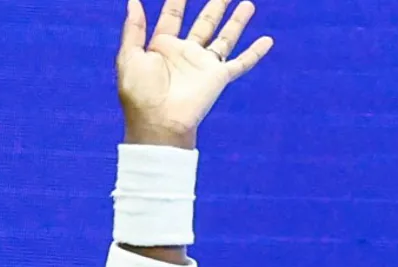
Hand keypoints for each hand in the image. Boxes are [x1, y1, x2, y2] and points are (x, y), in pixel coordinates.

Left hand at [117, 0, 272, 148]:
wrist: (159, 123)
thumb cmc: (140, 94)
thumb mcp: (129, 57)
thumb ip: (133, 29)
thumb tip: (133, 1)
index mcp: (163, 48)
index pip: (173, 16)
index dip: (178, 0)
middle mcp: (185, 54)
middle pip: (204, 22)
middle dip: (214, 6)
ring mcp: (203, 66)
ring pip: (225, 37)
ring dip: (236, 21)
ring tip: (247, 4)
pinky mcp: (218, 77)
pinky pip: (241, 63)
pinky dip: (255, 53)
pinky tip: (267, 41)